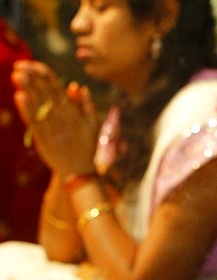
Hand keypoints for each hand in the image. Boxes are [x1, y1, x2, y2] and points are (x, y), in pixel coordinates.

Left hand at [11, 61, 98, 176]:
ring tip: (16, 75)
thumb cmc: (87, 146)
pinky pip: (33, 121)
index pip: (56, 86)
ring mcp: (52, 127)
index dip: (44, 73)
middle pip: (44, 92)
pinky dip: (26, 109)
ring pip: (38, 103)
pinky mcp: (43, 138)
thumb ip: (86, 104)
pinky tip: (19, 96)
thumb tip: (76, 86)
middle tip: (19, 66)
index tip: (32, 64)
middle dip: (32, 77)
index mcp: (73, 111)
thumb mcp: (93, 124)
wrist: (80, 171)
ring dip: (27, 88)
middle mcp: (62, 116)